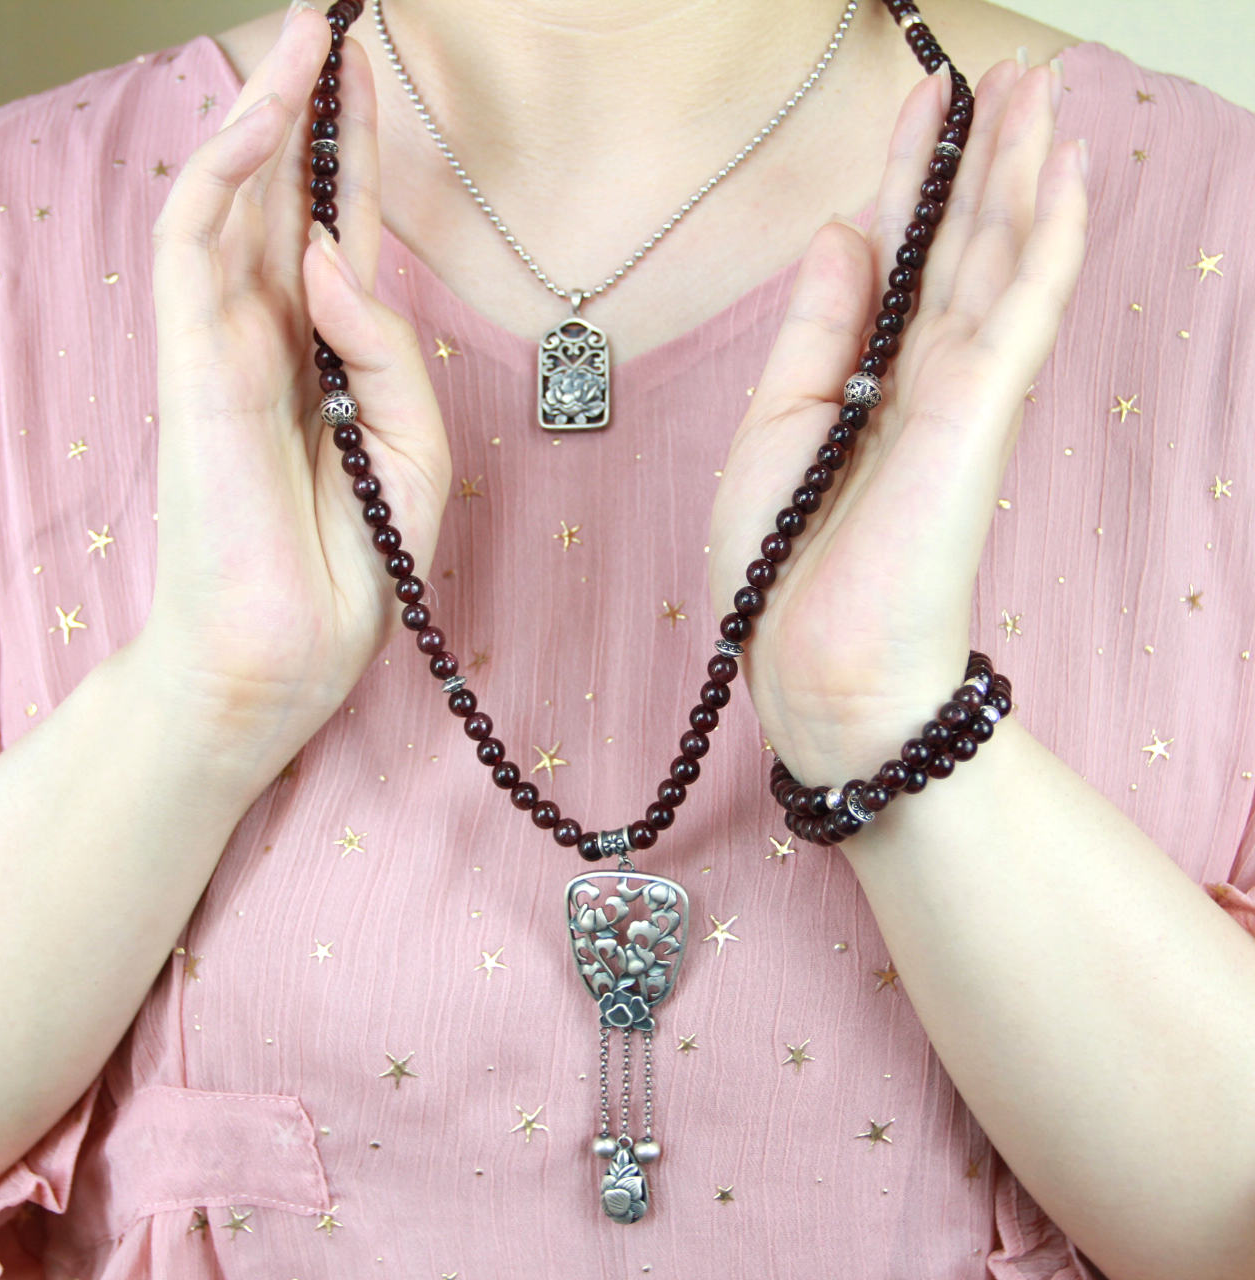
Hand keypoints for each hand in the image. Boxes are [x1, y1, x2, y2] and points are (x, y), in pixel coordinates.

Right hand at [141, 5, 450, 746]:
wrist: (285, 653)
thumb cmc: (347, 565)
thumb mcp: (411, 450)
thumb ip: (388, 347)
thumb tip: (334, 250)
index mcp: (323, 363)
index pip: (339, 236)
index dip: (355, 155)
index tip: (372, 79)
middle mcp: (271, 339)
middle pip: (285, 200)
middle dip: (309, 110)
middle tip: (329, 20)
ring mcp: (223, 344)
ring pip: (234, 199)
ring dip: (267, 112)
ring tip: (304, 31)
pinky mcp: (190, 361)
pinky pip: (195, 241)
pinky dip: (226, 171)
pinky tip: (269, 112)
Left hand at [708, 55, 1087, 785]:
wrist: (817, 667)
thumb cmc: (789, 569)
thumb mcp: (777, 425)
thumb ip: (816, 328)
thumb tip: (840, 228)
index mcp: (870, 381)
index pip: (898, 255)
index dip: (911, 175)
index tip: (923, 102)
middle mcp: (924, 378)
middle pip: (961, 243)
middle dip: (983, 154)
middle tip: (1008, 68)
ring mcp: (961, 394)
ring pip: (1003, 258)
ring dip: (1026, 171)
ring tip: (1045, 89)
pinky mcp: (980, 416)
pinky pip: (1024, 310)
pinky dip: (1048, 241)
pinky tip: (1067, 176)